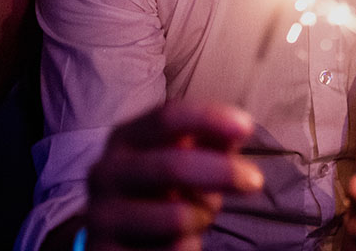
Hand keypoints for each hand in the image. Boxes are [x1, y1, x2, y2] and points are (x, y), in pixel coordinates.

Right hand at [84, 101, 262, 250]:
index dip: (209, 119)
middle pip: (174, 166)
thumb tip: (237, 129)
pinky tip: (178, 242)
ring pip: (176, 217)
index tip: (246, 128)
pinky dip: (189, 246)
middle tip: (254, 181)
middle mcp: (106, 173)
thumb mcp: (183, 158)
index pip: (167, 118)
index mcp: (126, 138)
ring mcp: (102, 217)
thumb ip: (210, 140)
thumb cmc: (163, 189)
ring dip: (202, 217)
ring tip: (198, 217)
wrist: (120, 240)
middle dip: (223, 173)